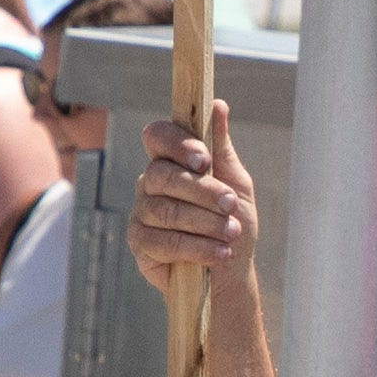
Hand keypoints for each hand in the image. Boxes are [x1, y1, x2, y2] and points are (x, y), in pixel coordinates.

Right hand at [129, 104, 258, 292]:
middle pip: (162, 175)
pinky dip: (196, 247)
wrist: (231, 272)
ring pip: (165, 210)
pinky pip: (163, 241)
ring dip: (204, 222)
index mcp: (171, 160)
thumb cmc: (232, 221)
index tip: (204, 159)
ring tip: (231, 233)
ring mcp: (141, 213)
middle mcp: (150, 183)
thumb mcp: (236, 183)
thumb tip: (217, 105)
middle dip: (201, 190)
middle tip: (229, 204)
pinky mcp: (140, 244)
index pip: (158, 137)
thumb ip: (222, 147)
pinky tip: (219, 253)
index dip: (177, 144)